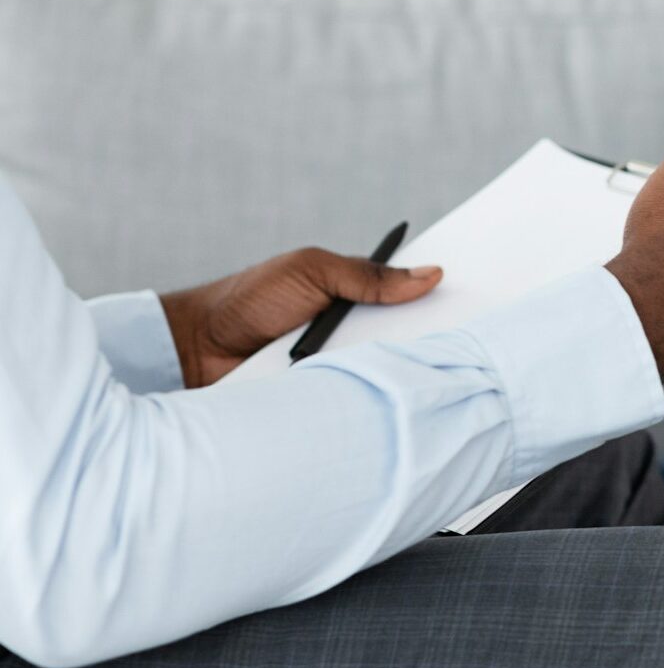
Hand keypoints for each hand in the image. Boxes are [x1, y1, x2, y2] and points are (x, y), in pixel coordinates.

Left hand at [161, 251, 442, 388]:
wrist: (196, 349)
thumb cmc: (249, 300)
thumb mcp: (312, 272)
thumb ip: (367, 275)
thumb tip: (430, 275)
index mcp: (352, 296)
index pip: (406, 299)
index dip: (433, 300)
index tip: (464, 301)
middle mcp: (350, 332)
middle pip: (404, 337)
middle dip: (424, 337)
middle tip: (452, 337)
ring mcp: (339, 365)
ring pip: (384, 370)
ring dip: (392, 366)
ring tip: (411, 365)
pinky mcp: (326, 394)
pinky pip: (358, 395)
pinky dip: (367, 392)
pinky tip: (380, 392)